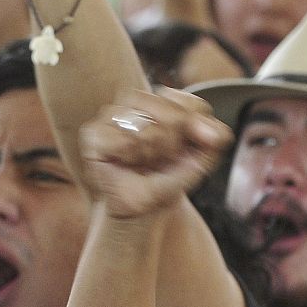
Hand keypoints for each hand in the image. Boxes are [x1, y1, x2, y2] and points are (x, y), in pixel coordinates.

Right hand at [80, 87, 230, 218]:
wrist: (138, 207)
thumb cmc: (166, 178)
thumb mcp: (199, 160)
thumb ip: (213, 141)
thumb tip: (213, 135)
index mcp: (165, 99)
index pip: (193, 105)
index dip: (195, 132)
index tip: (186, 150)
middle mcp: (137, 100)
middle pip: (172, 115)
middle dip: (173, 147)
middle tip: (160, 159)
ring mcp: (112, 112)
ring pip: (146, 129)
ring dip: (150, 154)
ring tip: (143, 162)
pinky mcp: (93, 132)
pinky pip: (124, 141)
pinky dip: (130, 158)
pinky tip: (124, 162)